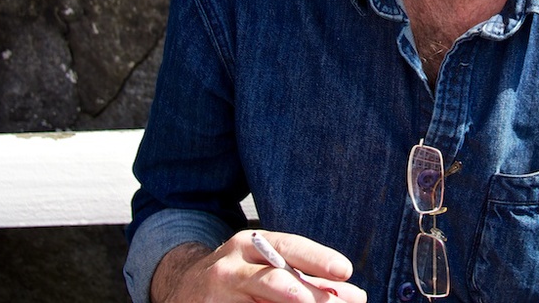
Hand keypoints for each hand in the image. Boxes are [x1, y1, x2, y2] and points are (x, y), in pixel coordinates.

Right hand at [150, 230, 366, 302]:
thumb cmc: (240, 275)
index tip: (345, 271)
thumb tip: (355, 296)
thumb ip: (309, 278)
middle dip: (307, 294)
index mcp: (250, 244)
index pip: (287, 248)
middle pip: (273, 280)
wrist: (183, 287)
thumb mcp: (268, 266)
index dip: (317, 259)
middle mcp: (230, 266)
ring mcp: (217, 295)